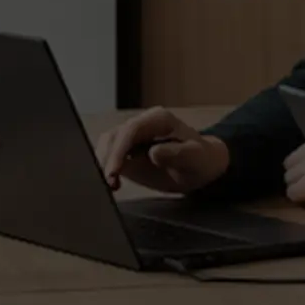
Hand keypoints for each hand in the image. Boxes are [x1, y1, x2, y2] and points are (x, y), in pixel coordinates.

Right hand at [96, 108, 229, 194]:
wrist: (201, 167)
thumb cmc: (200, 159)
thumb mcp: (195, 157)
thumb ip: (177, 153)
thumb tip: (154, 152)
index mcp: (158, 119)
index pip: (131, 130)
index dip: (119, 150)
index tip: (114, 171)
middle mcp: (141, 124)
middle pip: (114, 136)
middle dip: (108, 159)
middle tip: (110, 182)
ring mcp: (131, 137)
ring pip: (107, 145)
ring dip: (104, 164)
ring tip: (111, 185)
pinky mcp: (126, 151)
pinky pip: (108, 156)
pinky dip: (105, 168)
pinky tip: (111, 183)